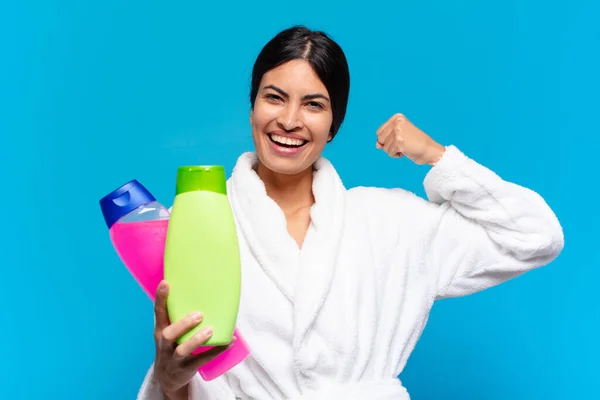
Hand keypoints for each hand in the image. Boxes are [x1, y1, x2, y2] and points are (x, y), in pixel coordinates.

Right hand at [153, 280, 233, 398]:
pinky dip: (216, 351)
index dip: (161, 298)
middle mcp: (165, 345)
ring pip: (183, 350)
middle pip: (168, 335)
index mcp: (160, 331)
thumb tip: (201, 293)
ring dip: (196, 340)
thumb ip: (177, 316)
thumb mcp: (168, 332)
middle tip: (199, 315)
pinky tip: (228, 342)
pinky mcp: (187, 368)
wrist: (167, 378)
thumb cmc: (172, 346)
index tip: (166, 283)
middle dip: (183, 324)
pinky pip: (202, 359)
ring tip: (210, 330)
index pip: (158, 314)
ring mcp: (174, 359)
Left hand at [376, 113, 444, 164]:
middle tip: (402, 143)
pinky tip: (405, 151)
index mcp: (398, 117)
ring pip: (384, 147)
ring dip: (393, 150)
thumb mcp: (398, 136)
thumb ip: (385, 138)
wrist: (429, 150)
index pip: (379, 132)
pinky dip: (396, 155)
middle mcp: (397, 122)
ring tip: (405, 147)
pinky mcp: (399, 142)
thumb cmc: (414, 143)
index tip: (400, 138)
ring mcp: (398, 131)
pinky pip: (390, 153)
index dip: (387, 139)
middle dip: (388, 145)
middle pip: (380, 138)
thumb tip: (377, 145)